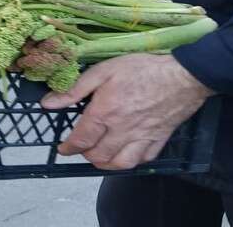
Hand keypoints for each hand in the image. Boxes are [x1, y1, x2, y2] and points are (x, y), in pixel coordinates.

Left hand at [41, 54, 213, 169]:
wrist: (182, 75)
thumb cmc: (142, 69)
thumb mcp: (104, 70)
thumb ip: (75, 89)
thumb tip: (49, 103)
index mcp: (105, 113)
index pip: (80, 140)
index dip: (68, 147)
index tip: (63, 148)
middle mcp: (121, 130)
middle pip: (97, 155)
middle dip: (85, 154)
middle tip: (81, 147)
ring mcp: (141, 138)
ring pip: (119, 164)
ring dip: (105, 163)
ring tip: (100, 155)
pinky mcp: (158, 140)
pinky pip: (142, 160)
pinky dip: (131, 162)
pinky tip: (126, 153)